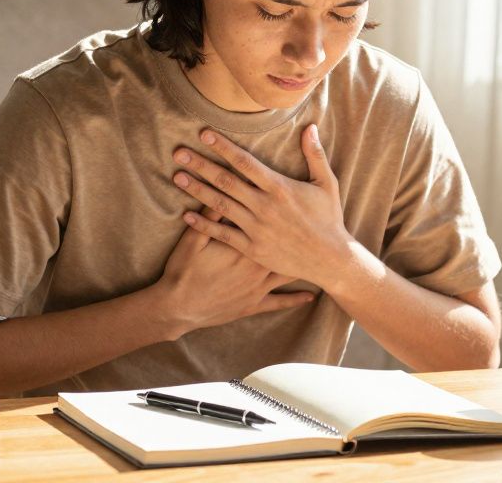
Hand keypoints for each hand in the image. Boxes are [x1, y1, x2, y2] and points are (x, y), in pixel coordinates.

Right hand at [154, 207, 314, 338]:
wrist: (179, 309)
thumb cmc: (184, 272)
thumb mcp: (193, 239)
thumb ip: (210, 217)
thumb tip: (222, 193)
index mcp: (245, 244)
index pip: (267, 221)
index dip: (280, 209)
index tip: (295, 197)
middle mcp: (258, 265)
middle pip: (286, 245)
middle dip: (300, 234)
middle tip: (316, 225)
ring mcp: (258, 287)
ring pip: (289, 272)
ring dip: (305, 263)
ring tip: (322, 255)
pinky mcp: (255, 304)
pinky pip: (281, 301)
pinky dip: (297, 298)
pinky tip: (312, 295)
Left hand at [170, 125, 357, 288]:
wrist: (330, 259)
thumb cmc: (329, 219)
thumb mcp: (327, 184)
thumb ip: (315, 155)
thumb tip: (310, 127)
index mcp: (279, 187)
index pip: (245, 162)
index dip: (223, 147)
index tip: (203, 134)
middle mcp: (264, 206)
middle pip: (226, 181)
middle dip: (200, 165)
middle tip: (178, 153)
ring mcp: (256, 228)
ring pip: (220, 206)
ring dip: (197, 190)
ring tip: (177, 177)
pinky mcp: (252, 249)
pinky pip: (222, 234)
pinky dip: (203, 225)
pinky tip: (186, 215)